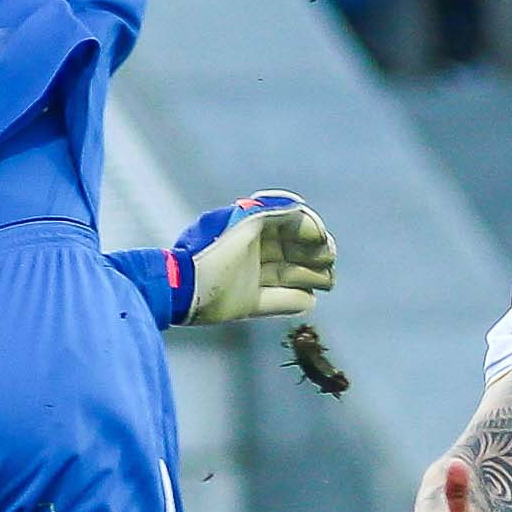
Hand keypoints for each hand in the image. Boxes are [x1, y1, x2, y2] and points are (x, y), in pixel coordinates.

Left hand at [175, 193, 336, 323]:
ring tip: (329, 282)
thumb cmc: (213, 254)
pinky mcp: (244, 303)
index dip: (308, 231)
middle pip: (290, 251)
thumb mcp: (247, 224)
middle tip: (330, 261)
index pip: (286, 226)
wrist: (181, 289)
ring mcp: (247, 278)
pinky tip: (310, 300)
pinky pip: (274, 301)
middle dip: (314, 255)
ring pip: (286, 275)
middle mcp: (250, 252)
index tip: (323, 241)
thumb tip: (302, 208)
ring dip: (310, 277)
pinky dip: (293, 301)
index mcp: (249, 229)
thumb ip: (275, 211)